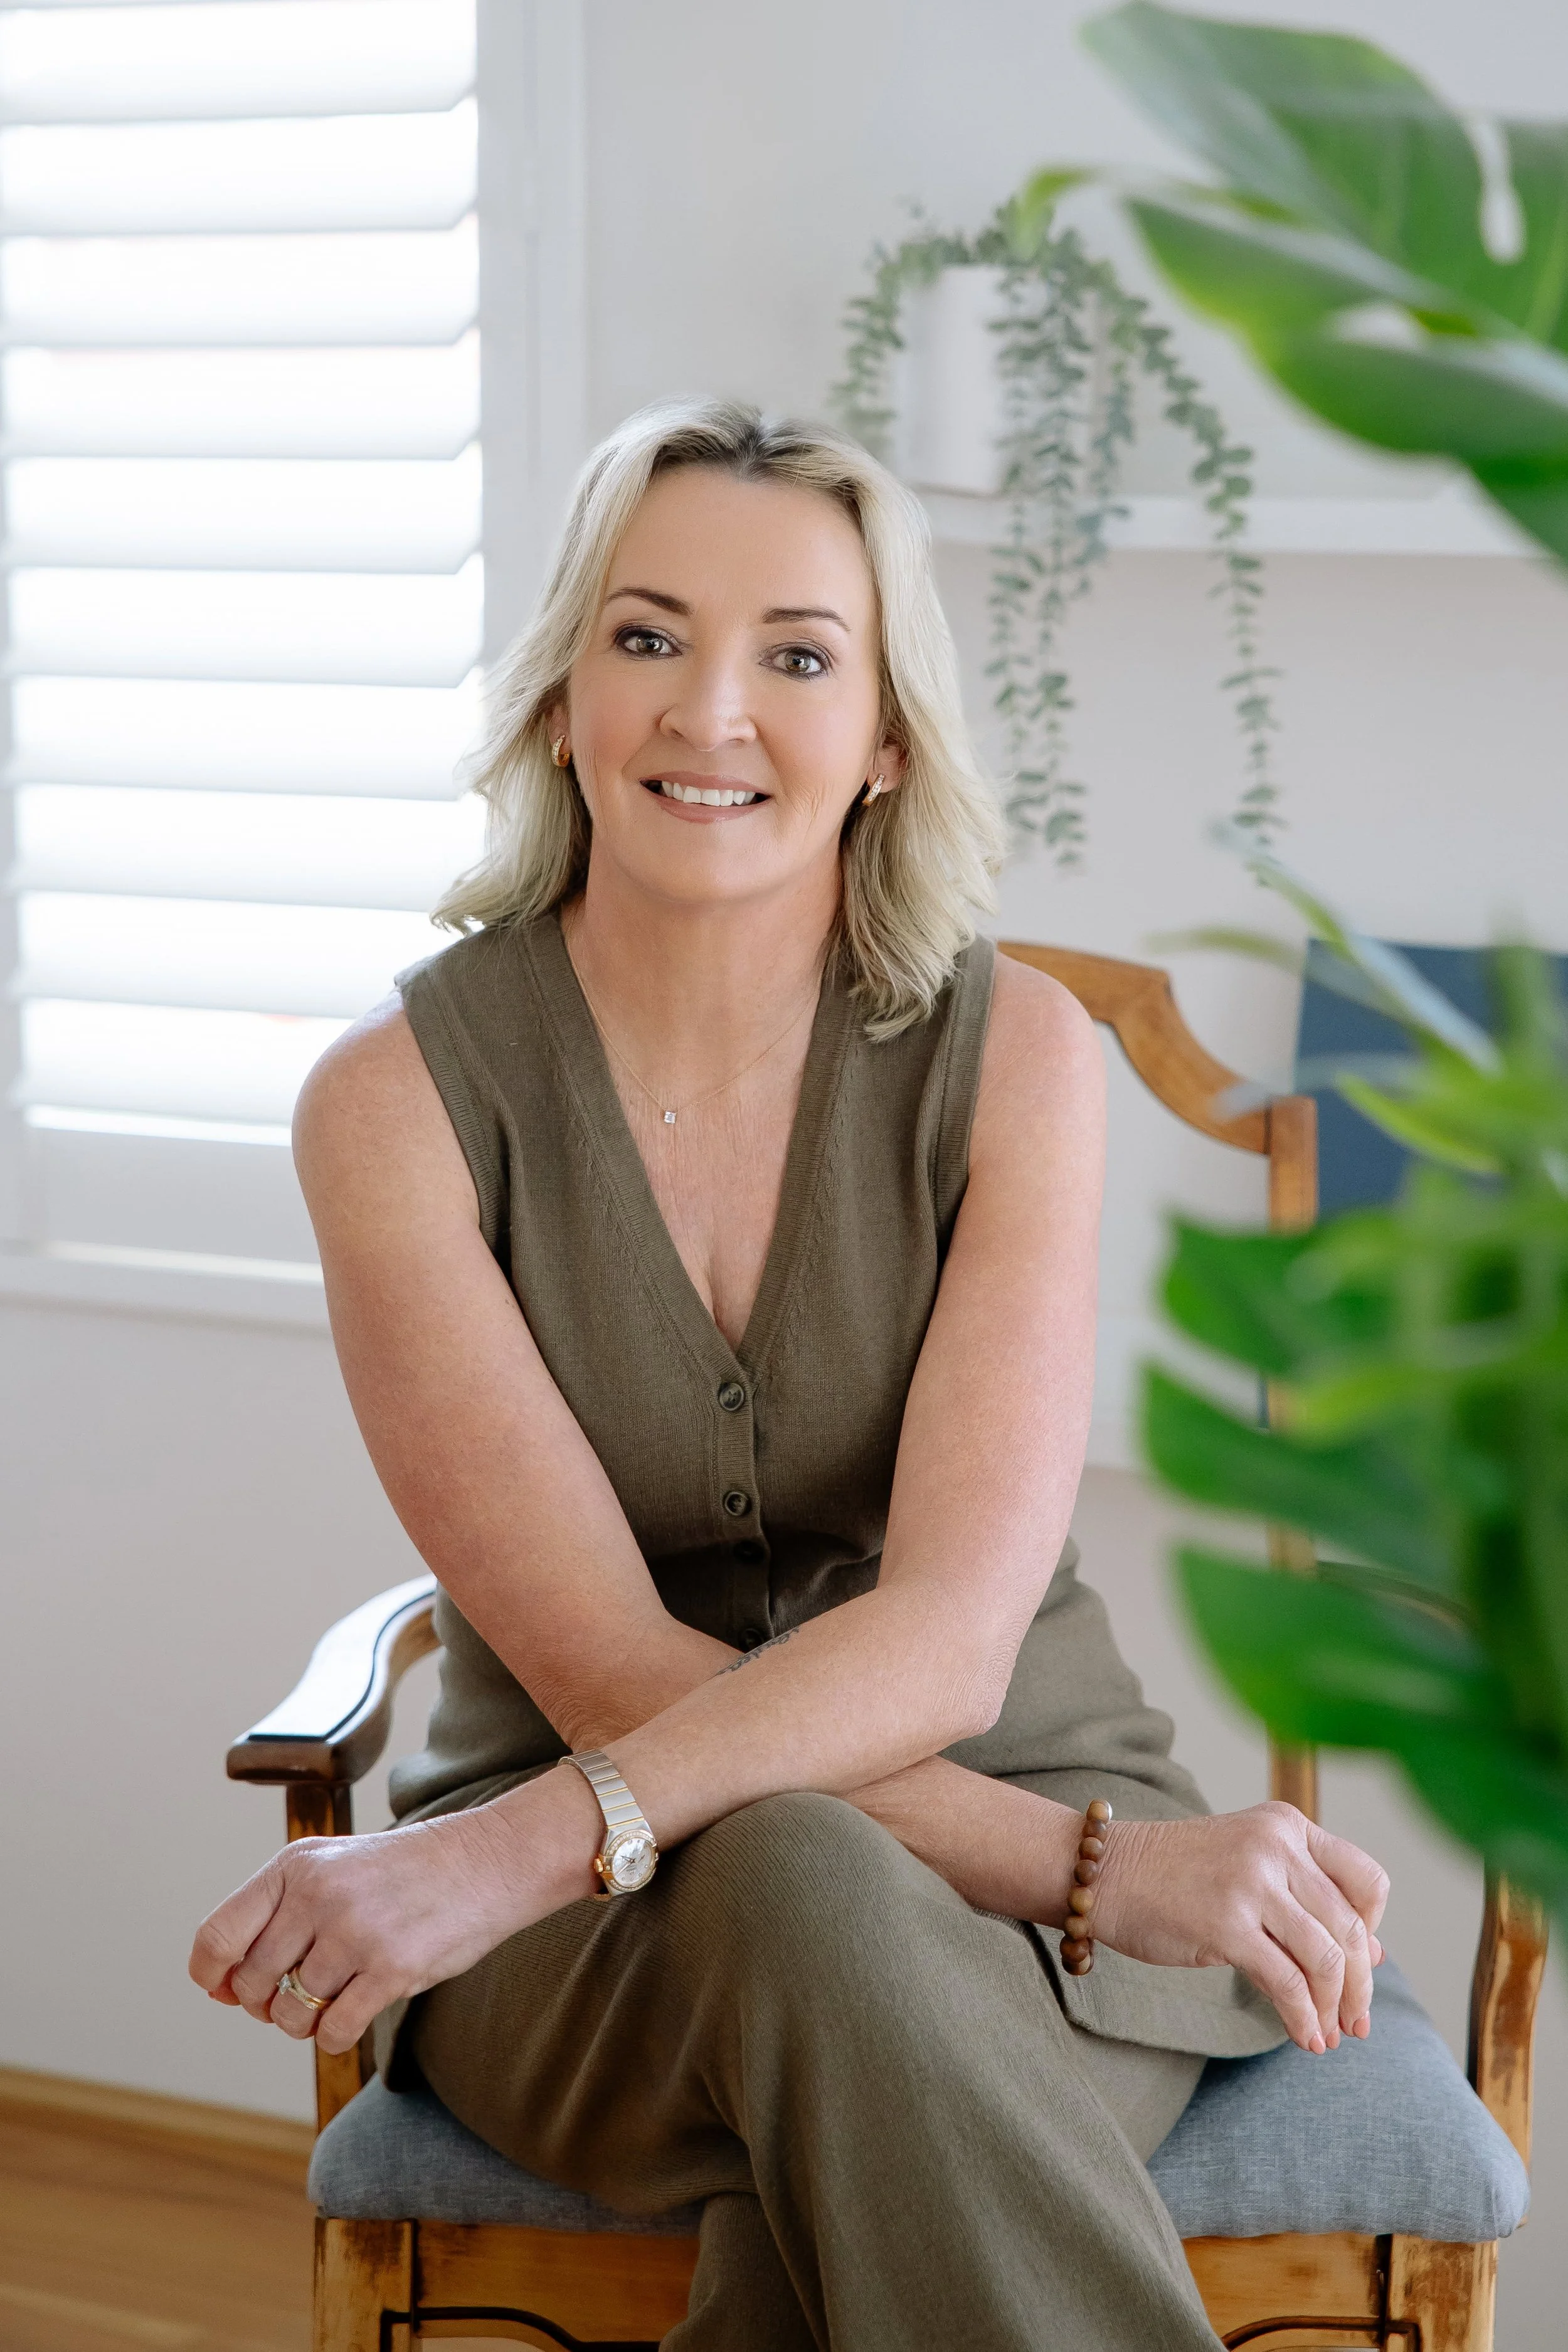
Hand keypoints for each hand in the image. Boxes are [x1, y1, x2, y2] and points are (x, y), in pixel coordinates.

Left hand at [188, 1768, 599, 2055]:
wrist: (487, 1860)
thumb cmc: (403, 1872)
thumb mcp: (332, 1870)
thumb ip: (275, 1918)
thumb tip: (218, 1989)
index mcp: (296, 1866)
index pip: (217, 1936)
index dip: (212, 1975)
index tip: (227, 1989)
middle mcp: (318, 1895)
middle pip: (253, 1983)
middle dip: (267, 2003)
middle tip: (301, 1991)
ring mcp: (356, 1932)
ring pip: (291, 2015)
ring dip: (306, 2022)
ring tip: (336, 1996)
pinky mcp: (393, 1968)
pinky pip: (334, 2032)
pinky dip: (337, 2035)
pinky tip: (357, 2011)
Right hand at [1090, 1802, 1389, 2054]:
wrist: (1105, 1872)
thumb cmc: (1177, 1874)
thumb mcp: (1250, 1868)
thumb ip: (1308, 1900)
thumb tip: (1377, 1955)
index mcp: (1287, 1825)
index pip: (1367, 1880)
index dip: (1374, 1930)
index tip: (1362, 1963)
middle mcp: (1276, 1846)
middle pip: (1351, 1928)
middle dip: (1360, 1986)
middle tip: (1356, 2024)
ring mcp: (1251, 1882)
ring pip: (1326, 1958)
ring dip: (1334, 2008)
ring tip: (1329, 2036)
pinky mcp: (1226, 1923)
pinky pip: (1287, 1981)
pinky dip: (1303, 2018)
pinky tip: (1305, 2040)